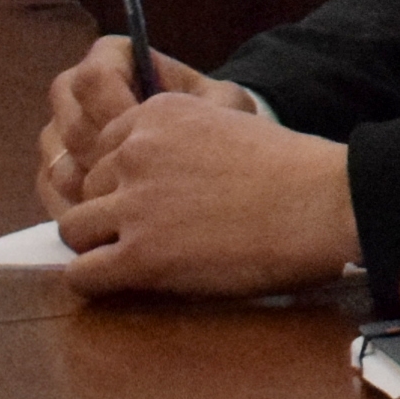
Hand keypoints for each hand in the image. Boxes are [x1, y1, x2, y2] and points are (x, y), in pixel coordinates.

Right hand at [35, 33, 255, 212]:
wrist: (201, 146)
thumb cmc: (212, 117)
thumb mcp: (223, 103)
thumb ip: (212, 106)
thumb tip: (197, 119)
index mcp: (111, 58)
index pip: (95, 79)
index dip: (120, 113)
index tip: (152, 139)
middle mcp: (72, 91)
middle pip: (71, 126)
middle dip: (109, 160)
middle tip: (146, 182)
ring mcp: (57, 132)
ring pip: (58, 165)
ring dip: (97, 192)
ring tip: (138, 206)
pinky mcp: (51, 169)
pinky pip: (52, 193)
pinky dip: (84, 211)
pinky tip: (119, 225)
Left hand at [50, 84, 360, 297]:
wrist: (325, 202)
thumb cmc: (297, 170)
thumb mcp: (230, 124)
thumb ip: (185, 142)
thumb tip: (167, 179)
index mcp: (158, 114)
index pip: (104, 148)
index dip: (125, 177)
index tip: (152, 198)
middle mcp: (136, 152)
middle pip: (88, 187)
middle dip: (113, 210)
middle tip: (151, 232)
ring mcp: (134, 204)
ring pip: (74, 228)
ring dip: (100, 245)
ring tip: (136, 259)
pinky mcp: (141, 254)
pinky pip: (83, 274)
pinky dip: (95, 282)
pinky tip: (122, 284)